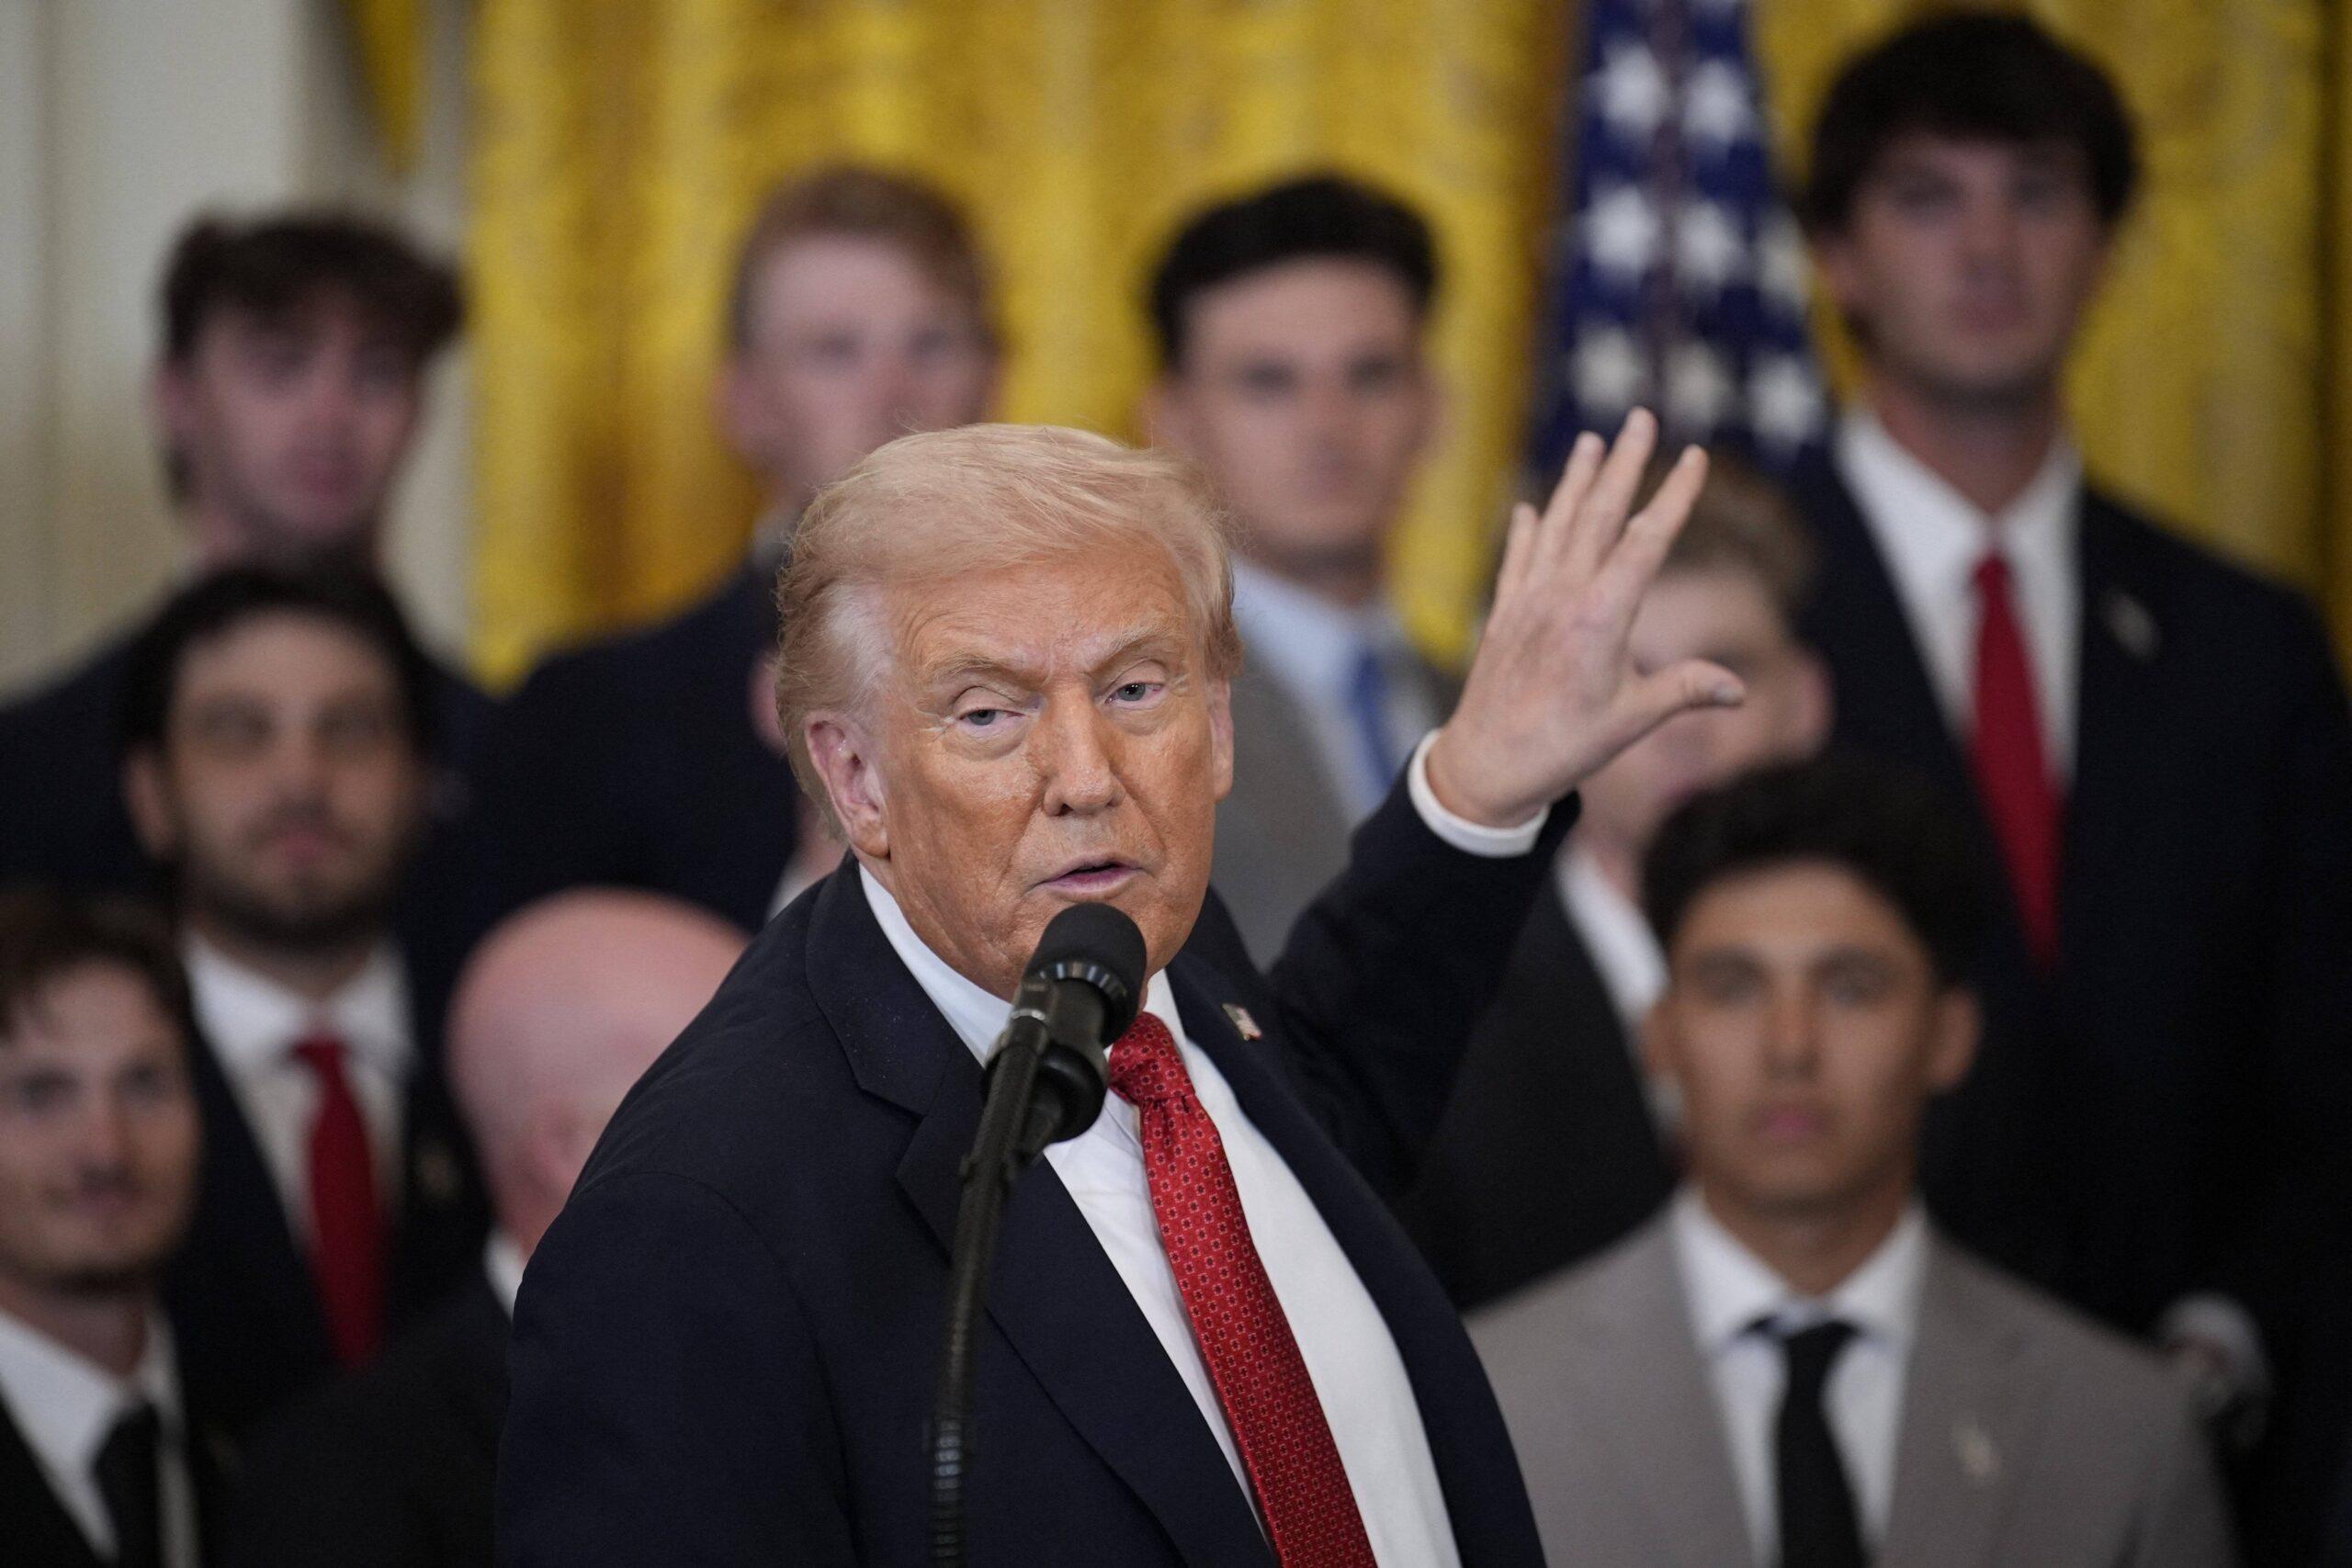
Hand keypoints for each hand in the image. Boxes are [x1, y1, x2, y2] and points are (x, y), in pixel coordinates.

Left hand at [1426, 410, 1742, 827]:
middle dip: (1625, 463)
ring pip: (1555, 526)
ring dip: (1575, 481)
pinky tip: (1529, 508)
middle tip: (1642, 417)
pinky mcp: (1503, 615)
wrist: (1485, 766)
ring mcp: (1528, 601)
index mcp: (1601, 617)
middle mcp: (1562, 596)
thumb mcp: (1631, 722)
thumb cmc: (1563, 748)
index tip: (1695, 456)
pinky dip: (1524, 530)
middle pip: (1598, 515)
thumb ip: (1684, 692)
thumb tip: (1740, 689)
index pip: (1646, 541)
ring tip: (1592, 442)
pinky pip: (1517, 559)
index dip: (1674, 496)